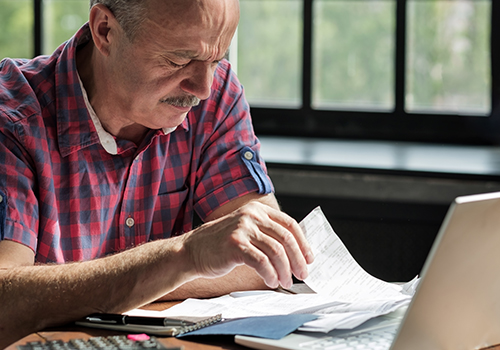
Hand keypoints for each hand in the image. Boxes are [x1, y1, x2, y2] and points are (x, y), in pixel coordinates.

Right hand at [181, 201, 313, 288]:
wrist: (192, 250)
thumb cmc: (220, 244)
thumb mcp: (246, 230)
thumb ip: (266, 233)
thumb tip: (295, 251)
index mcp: (257, 210)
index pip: (290, 224)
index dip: (303, 243)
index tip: (309, 258)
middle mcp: (252, 215)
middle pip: (286, 239)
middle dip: (298, 260)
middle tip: (302, 274)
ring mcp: (243, 228)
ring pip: (276, 252)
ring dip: (284, 271)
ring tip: (285, 282)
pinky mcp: (235, 244)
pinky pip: (262, 262)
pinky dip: (270, 275)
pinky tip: (270, 281)